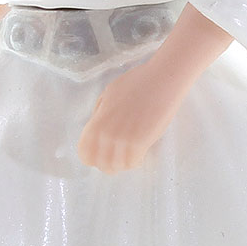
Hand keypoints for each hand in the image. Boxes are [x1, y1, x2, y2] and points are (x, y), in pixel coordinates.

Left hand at [77, 5, 232, 173]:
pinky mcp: (141, 141)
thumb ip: (100, 113)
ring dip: (123, 164)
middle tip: (118, 159)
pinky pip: (133, 162)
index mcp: (96, 121)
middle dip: (108, 165)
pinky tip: (139, 155)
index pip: (85, 152)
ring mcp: (123, 138)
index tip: (101, 155)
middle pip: (100, 163)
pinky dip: (135, 162)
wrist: (161, 80)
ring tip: (130, 157)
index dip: (91, 158)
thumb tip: (98, 128)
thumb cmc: (136, 82)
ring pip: (117, 165)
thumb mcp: (108, 93)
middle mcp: (106, 133)